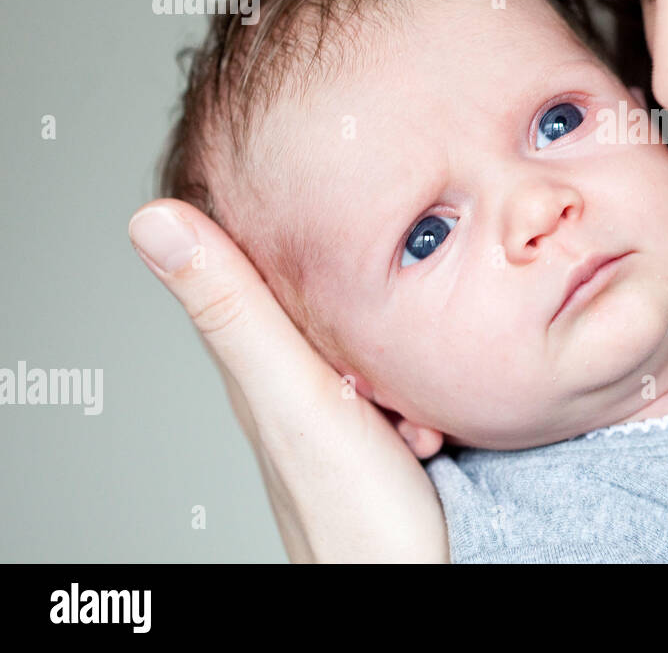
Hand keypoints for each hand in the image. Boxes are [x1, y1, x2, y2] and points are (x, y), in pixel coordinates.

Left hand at [128, 200, 449, 561]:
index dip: (283, 212)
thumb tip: (152, 218)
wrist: (417, 584)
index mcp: (260, 355)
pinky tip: (434, 403)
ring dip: (408, 334)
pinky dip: (428, 369)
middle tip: (388, 313)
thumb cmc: (348, 512)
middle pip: (332, 288)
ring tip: (414, 382)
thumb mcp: (293, 396)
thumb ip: (236, 310)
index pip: (257, 254)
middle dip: (374, 281)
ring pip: (381, 323)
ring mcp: (348, 397)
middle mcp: (301, 373)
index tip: (313, 165)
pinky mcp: (392, 415)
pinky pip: (413, 362)